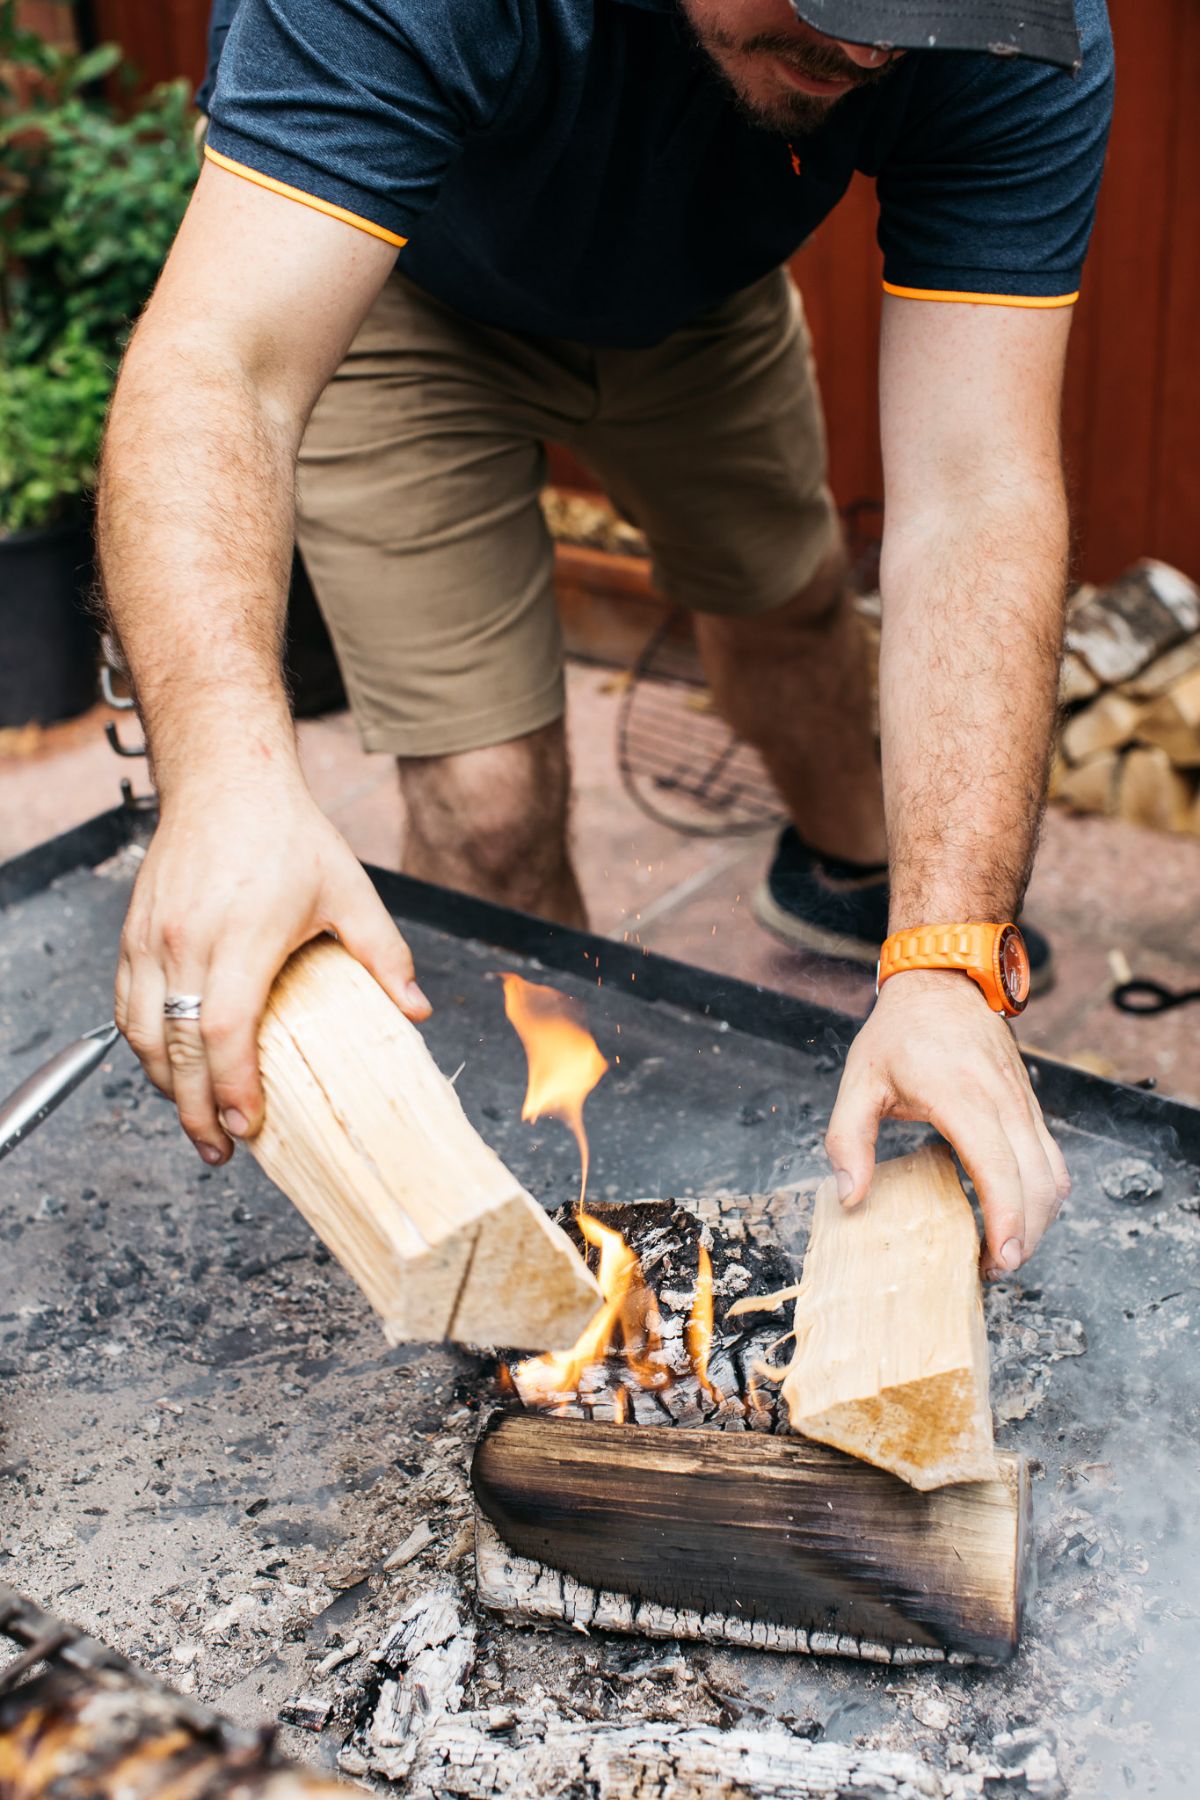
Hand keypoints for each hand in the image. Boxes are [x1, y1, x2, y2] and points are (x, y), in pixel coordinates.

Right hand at [115, 769, 428, 1164]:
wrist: (225, 779)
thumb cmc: (289, 834)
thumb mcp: (350, 891)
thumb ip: (383, 955)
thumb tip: (417, 1011)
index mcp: (243, 935)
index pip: (224, 1030)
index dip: (232, 1087)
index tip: (249, 1125)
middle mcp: (187, 940)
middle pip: (177, 1047)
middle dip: (195, 1109)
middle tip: (220, 1149)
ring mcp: (151, 938)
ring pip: (143, 1033)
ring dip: (165, 1084)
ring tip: (196, 1119)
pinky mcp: (132, 934)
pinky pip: (126, 1007)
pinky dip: (144, 1047)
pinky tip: (169, 1068)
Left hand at [825, 970, 1069, 1274]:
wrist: (942, 982)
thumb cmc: (898, 1032)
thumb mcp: (857, 1080)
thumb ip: (847, 1139)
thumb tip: (851, 1196)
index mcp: (959, 1095)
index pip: (999, 1167)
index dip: (1006, 1218)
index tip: (1000, 1259)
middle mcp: (1003, 1100)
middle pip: (1038, 1181)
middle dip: (1027, 1234)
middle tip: (995, 1268)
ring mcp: (1024, 1102)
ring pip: (1055, 1174)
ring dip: (1040, 1219)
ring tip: (1005, 1249)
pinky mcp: (1031, 1105)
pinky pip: (1052, 1158)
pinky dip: (1043, 1194)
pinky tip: (1016, 1213)